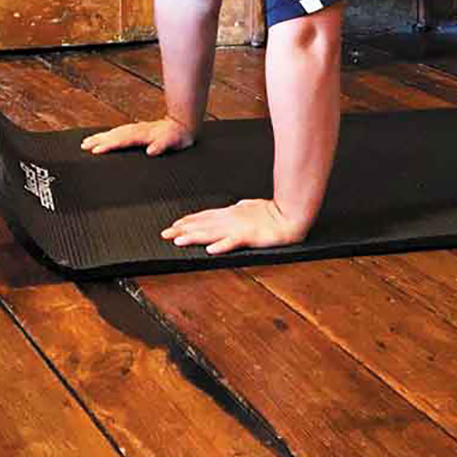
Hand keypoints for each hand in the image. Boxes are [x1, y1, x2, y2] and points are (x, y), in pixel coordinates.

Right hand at [81, 117, 194, 156]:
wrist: (184, 124)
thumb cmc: (179, 137)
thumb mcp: (174, 142)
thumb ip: (162, 145)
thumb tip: (151, 151)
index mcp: (144, 135)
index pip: (123, 140)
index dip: (110, 145)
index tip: (96, 150)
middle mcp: (138, 131)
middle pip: (115, 135)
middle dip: (99, 140)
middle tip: (83, 146)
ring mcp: (136, 130)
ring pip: (115, 132)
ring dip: (101, 136)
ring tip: (85, 142)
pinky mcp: (137, 131)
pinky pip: (119, 132)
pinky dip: (108, 135)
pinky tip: (101, 138)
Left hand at [160, 198, 314, 254]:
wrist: (291, 215)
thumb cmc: (274, 211)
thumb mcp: (252, 207)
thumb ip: (240, 208)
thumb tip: (233, 206)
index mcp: (232, 213)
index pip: (205, 217)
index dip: (188, 221)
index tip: (173, 226)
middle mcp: (231, 219)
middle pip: (203, 225)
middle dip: (183, 230)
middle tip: (164, 234)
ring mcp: (240, 228)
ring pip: (213, 233)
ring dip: (195, 237)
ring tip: (179, 241)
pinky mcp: (251, 236)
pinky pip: (234, 242)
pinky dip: (222, 245)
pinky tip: (211, 250)